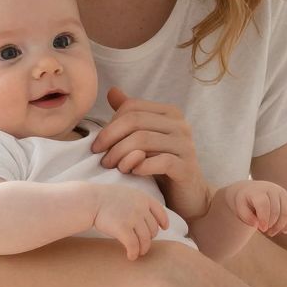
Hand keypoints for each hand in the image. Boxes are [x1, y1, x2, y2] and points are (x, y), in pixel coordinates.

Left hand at [91, 88, 209, 218]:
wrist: (187, 195)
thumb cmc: (160, 166)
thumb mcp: (144, 138)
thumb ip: (130, 116)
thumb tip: (112, 91)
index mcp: (169, 113)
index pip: (131, 107)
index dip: (110, 124)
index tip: (98, 144)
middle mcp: (180, 124)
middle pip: (135, 121)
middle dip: (111, 139)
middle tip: (100, 157)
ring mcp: (185, 145)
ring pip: (144, 140)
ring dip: (121, 155)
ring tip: (113, 167)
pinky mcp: (186, 167)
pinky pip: (160, 161)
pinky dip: (141, 167)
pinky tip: (133, 173)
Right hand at [92, 184, 170, 260]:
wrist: (90, 200)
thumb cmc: (105, 198)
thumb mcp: (126, 193)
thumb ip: (138, 202)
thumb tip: (147, 216)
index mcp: (143, 197)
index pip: (160, 211)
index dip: (163, 221)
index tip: (163, 228)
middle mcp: (141, 208)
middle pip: (152, 228)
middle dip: (149, 238)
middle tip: (143, 244)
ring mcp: (133, 218)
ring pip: (145, 239)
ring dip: (143, 249)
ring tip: (138, 253)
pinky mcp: (123, 229)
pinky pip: (134, 245)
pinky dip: (134, 253)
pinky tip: (131, 256)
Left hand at [216, 180, 286, 235]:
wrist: (252, 190)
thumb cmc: (245, 202)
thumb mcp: (240, 208)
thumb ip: (247, 217)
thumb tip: (259, 225)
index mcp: (258, 190)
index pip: (264, 204)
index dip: (264, 219)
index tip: (262, 229)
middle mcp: (272, 189)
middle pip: (276, 211)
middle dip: (271, 225)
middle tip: (265, 232)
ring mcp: (283, 193)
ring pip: (286, 214)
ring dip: (280, 227)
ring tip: (271, 232)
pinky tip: (284, 231)